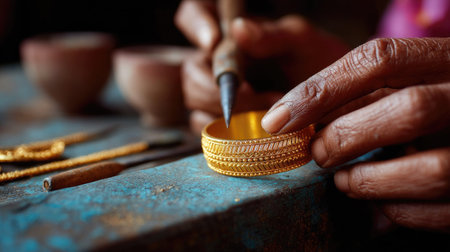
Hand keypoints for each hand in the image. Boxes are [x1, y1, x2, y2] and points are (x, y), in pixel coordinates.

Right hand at [175, 0, 347, 133]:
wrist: (337, 104)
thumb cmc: (320, 64)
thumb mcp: (303, 43)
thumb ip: (273, 35)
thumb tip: (238, 29)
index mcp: (234, 35)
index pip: (194, 14)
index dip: (196, 23)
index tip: (214, 40)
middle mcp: (219, 62)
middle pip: (191, 70)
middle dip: (216, 86)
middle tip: (249, 91)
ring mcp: (218, 93)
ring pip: (194, 101)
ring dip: (224, 109)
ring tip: (264, 108)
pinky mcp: (223, 120)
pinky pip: (204, 126)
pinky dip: (224, 132)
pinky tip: (250, 128)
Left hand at [262, 37, 449, 231]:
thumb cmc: (430, 103)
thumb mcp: (405, 82)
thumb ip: (360, 92)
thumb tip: (293, 117)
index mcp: (448, 59)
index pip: (380, 58)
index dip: (321, 89)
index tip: (279, 119)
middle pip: (410, 110)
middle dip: (347, 136)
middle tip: (316, 152)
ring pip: (432, 169)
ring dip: (371, 181)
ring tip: (342, 180)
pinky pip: (443, 210)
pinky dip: (398, 210)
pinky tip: (378, 202)